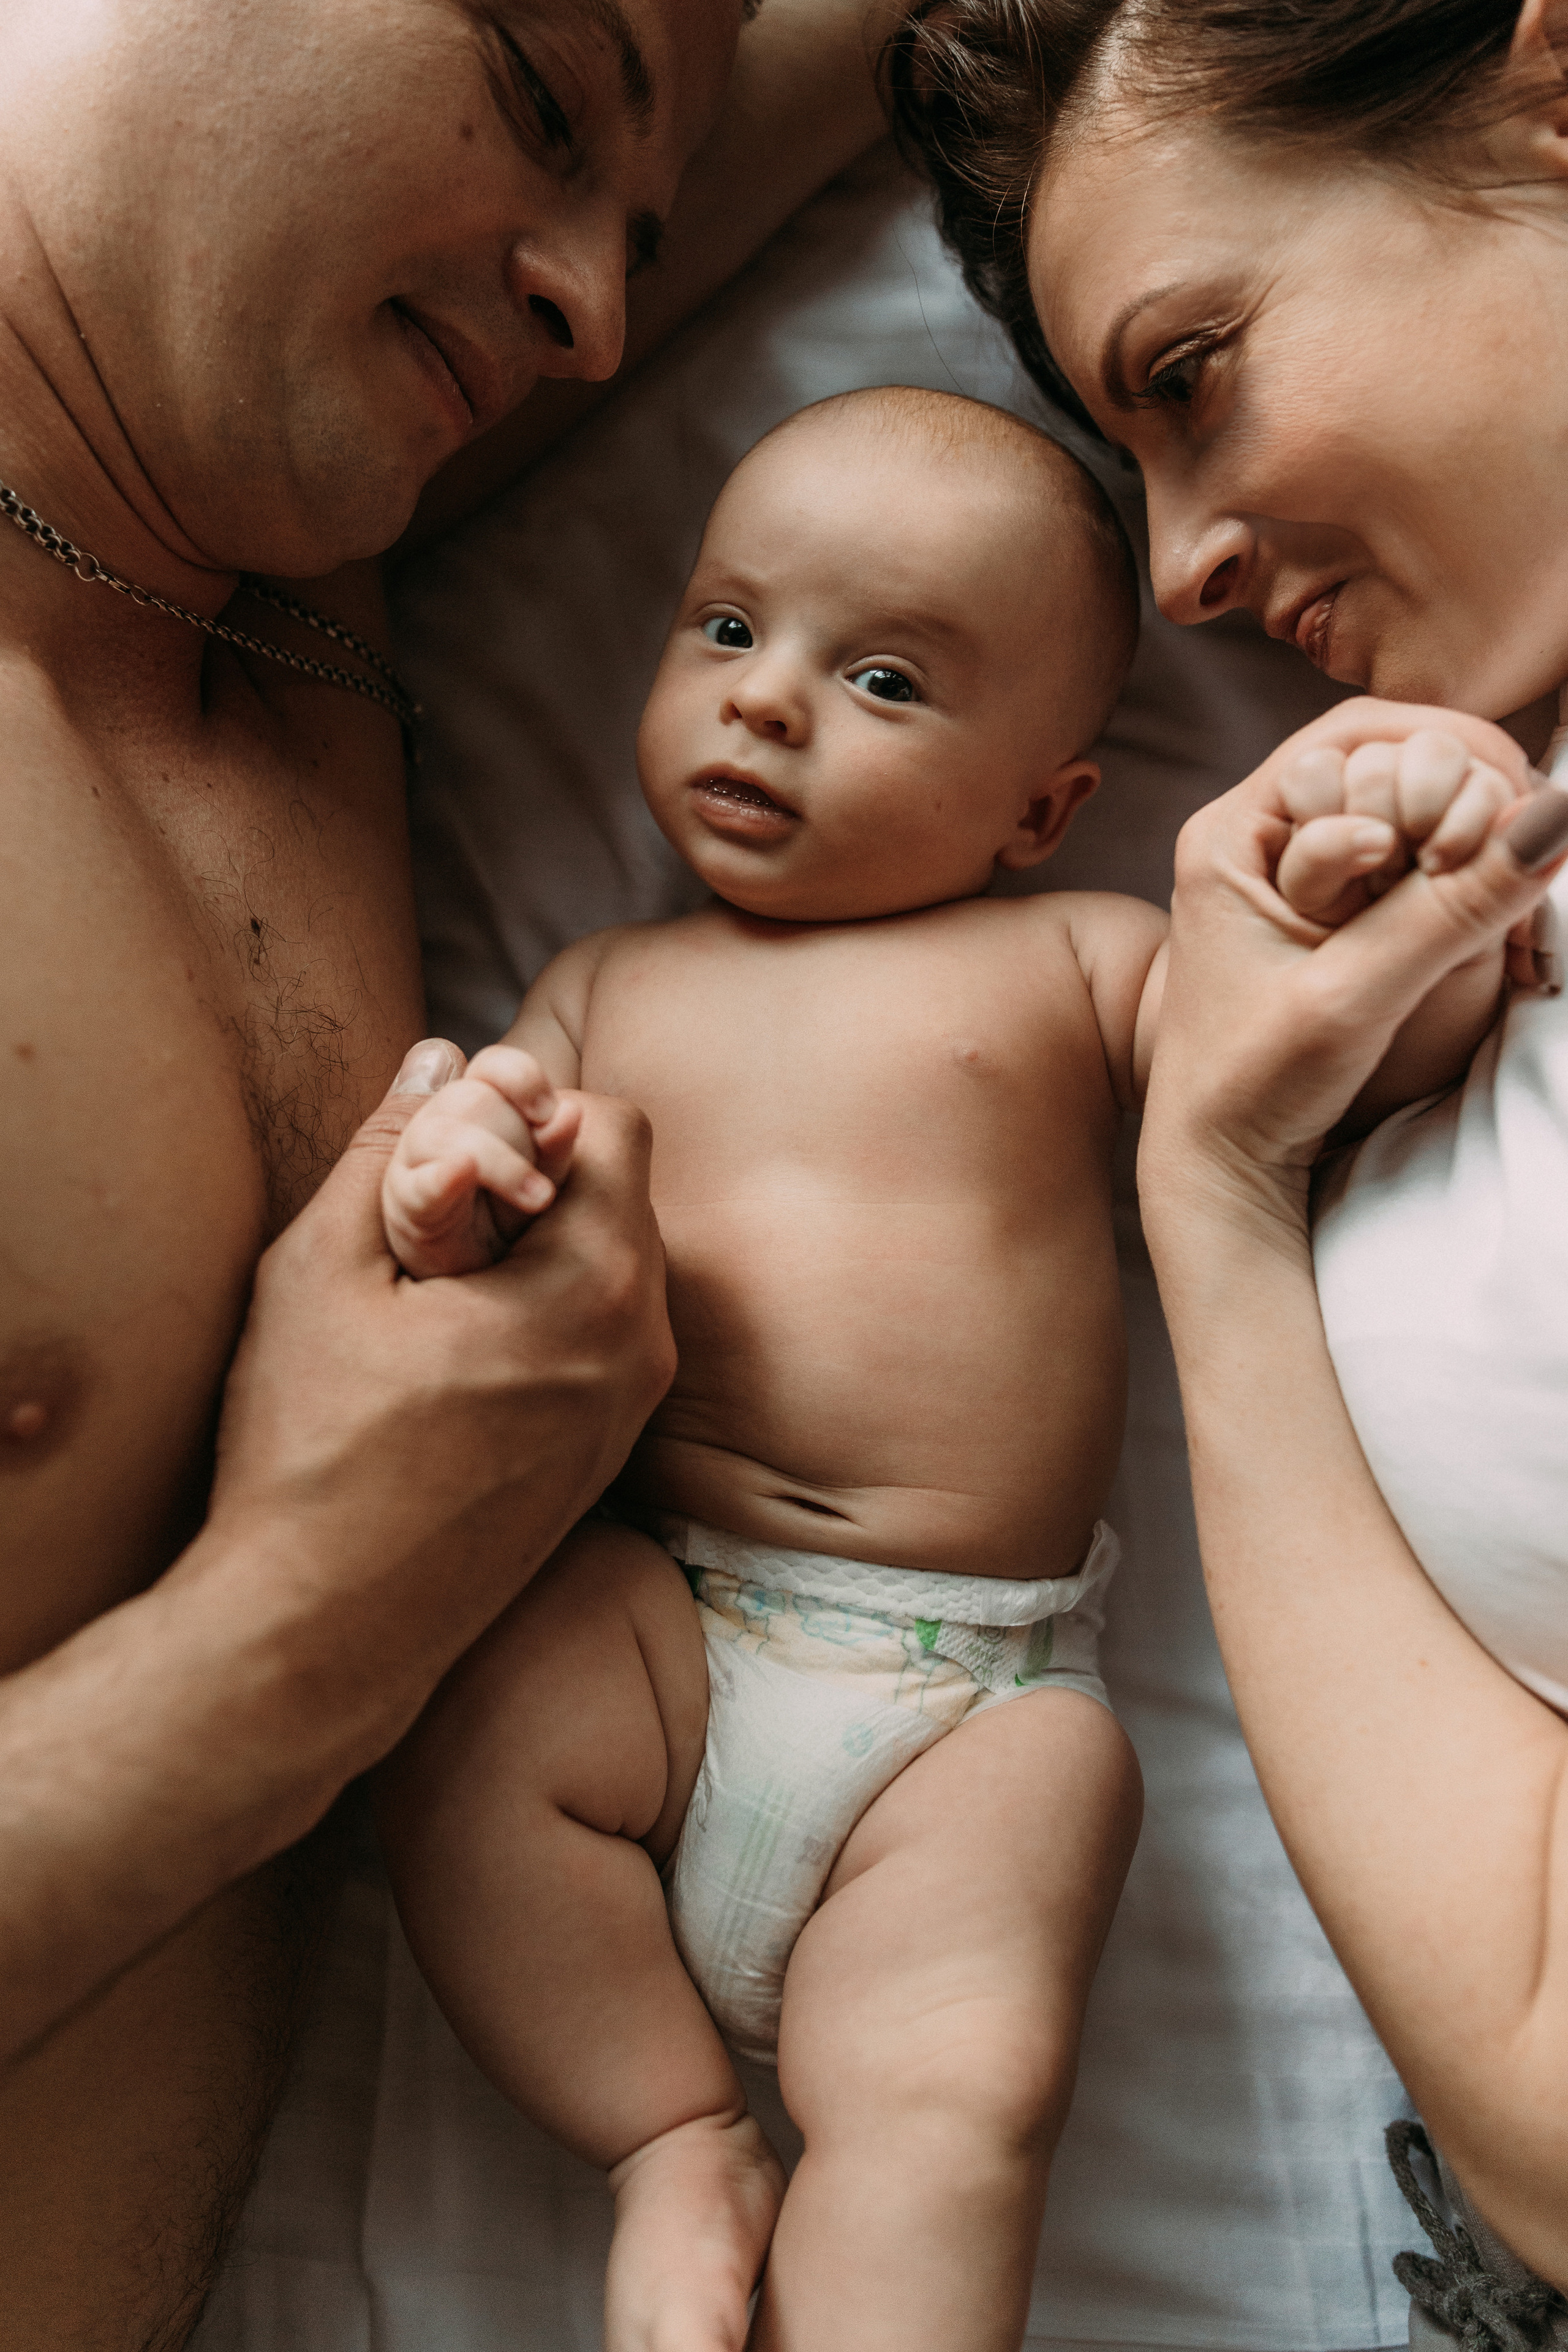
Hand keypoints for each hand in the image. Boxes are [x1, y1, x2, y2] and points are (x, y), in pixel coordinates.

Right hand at [199, 1039, 674, 1754]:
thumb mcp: (321, 1272)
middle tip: (430, 1218)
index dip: (531, 1110)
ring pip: (614, 1261)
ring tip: (435, 1291)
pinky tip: (456, 1352)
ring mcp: (634, 1407)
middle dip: (535, 1174)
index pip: (616, 1123)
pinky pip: (605, 1332)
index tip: (449, 1149)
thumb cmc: (311, 1450)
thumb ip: (388, 1146)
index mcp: (594, 1288)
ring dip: (538, 1244)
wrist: (327, 1630)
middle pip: (621, 1190)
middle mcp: (643, 1344)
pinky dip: (546, 1311)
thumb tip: (438, 1057)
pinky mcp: (610, 1452)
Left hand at [1140, 698, 1567, 1247]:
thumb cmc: (1255, 1086)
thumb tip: (1552, 819)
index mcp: (1232, 833)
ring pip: (1401, 811)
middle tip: (1494, 857)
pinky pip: (1401, 864)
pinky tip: (1475, 918)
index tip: (1509, 799)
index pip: (1355, 732)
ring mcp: (1288, 876)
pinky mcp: (1321, 917)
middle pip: (1383, 759)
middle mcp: (1255, 838)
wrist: (1218, 1169)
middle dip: (1455, 794)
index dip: (1444, 749)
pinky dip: (1447, 879)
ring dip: (1457, 837)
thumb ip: (1452, 908)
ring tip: (1481, 893)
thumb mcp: (1358, 994)